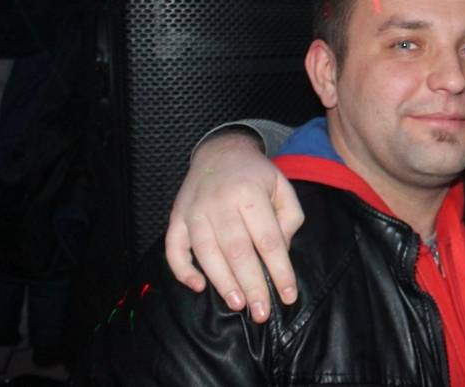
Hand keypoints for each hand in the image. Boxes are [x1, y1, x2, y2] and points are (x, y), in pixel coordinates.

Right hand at [165, 130, 303, 322]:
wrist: (221, 152)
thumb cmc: (256, 176)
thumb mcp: (282, 187)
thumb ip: (289, 218)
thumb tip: (280, 252)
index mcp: (250, 193)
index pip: (268, 240)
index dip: (280, 270)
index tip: (288, 295)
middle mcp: (220, 202)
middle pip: (237, 251)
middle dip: (252, 285)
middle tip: (262, 312)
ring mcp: (194, 211)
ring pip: (206, 253)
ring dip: (222, 282)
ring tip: (238, 304)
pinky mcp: (177, 218)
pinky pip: (174, 248)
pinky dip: (183, 270)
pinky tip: (198, 286)